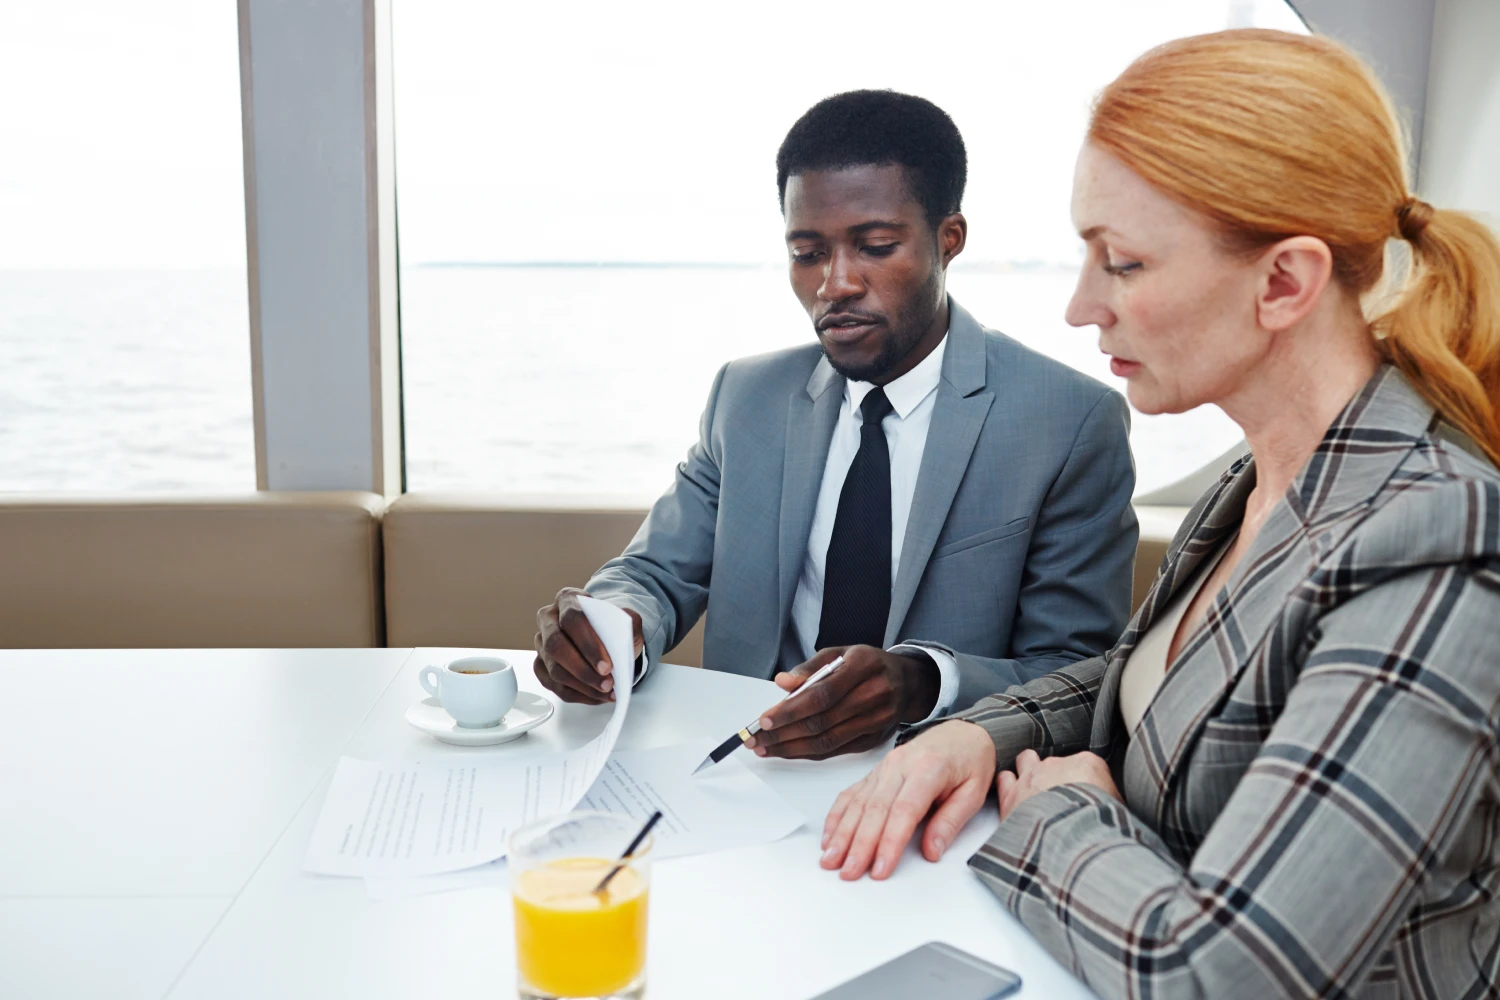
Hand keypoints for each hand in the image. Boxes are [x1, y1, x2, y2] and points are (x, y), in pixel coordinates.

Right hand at [533, 588, 643, 704]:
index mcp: (567, 599)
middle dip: (582, 670)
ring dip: (582, 686)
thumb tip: (625, 638)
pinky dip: (578, 695)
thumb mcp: (626, 619)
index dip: (589, 645)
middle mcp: (548, 619)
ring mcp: (541, 643)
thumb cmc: (611, 626)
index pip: (572, 619)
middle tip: (606, 683)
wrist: (605, 636)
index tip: (607, 666)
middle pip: (556, 646)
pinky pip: (554, 685)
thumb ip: (630, 623)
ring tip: (606, 691)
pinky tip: (596, 696)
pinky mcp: (541, 665)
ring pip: (554, 670)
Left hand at [747, 645, 940, 758]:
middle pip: (821, 721)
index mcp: (863, 666)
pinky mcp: (874, 740)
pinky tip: (787, 750)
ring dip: (790, 747)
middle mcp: (874, 695)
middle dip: (782, 733)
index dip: (790, 710)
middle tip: (754, 738)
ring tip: (764, 748)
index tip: (763, 719)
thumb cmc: (868, 665)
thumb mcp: (841, 653)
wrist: (908, 683)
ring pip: (827, 741)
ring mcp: (876, 720)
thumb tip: (782, 683)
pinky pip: (835, 750)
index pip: (821, 694)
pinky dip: (808, 753)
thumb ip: (810, 668)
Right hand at [818, 720, 995, 879]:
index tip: (881, 868)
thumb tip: (932, 851)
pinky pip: (851, 794)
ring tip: (830, 860)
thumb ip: (952, 822)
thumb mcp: (974, 792)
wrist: (962, 733)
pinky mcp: (875, 772)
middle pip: (874, 810)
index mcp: (928, 769)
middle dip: (859, 845)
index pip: (904, 811)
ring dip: (842, 834)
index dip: (889, 842)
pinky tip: (829, 836)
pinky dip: (837, 816)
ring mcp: (884, 768)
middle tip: (849, 872)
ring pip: (858, 803)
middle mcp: (900, 766)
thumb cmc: (970, 761)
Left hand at [996, 749, 1121, 820]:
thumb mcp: (1120, 812)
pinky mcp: (1011, 794)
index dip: (1086, 783)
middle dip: (1056, 777)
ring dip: (1029, 773)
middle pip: (1056, 763)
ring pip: (1026, 760)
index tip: (1088, 798)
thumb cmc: (1099, 827)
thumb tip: (1117, 816)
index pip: (1087, 766)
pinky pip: (1004, 779)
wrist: (1070, 840)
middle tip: (1062, 798)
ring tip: (1035, 792)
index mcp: (1089, 764)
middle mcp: (1057, 764)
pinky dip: (1007, 785)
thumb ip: (1113, 805)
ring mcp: (1031, 776)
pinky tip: (1012, 796)